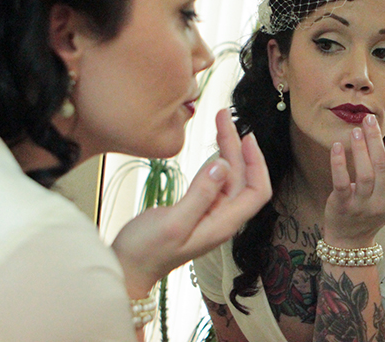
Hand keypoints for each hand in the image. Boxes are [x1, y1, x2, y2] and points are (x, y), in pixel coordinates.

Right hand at [111, 108, 271, 297]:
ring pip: (228, 176)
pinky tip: (213, 149)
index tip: (248, 137)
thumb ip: (201, 194)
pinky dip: (215, 161)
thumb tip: (224, 165)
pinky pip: (214, 182)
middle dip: (238, 146)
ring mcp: (209, 213)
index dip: (257, 163)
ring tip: (220, 122)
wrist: (126, 268)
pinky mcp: (196, 209)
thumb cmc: (147, 251)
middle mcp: (222, 218)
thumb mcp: (174, 222)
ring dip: (227, 149)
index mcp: (223, 224)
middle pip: (242, 177)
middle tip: (224, 116)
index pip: (257, 191)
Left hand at [323, 114, 384, 248]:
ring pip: (364, 175)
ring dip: (360, 149)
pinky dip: (339, 163)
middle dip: (376, 142)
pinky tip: (337, 147)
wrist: (349, 242)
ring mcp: (361, 207)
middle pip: (381, 169)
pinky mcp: (341, 206)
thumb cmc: (369, 214)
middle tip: (370, 120)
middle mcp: (380, 206)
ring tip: (356, 131)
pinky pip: (341, 182)